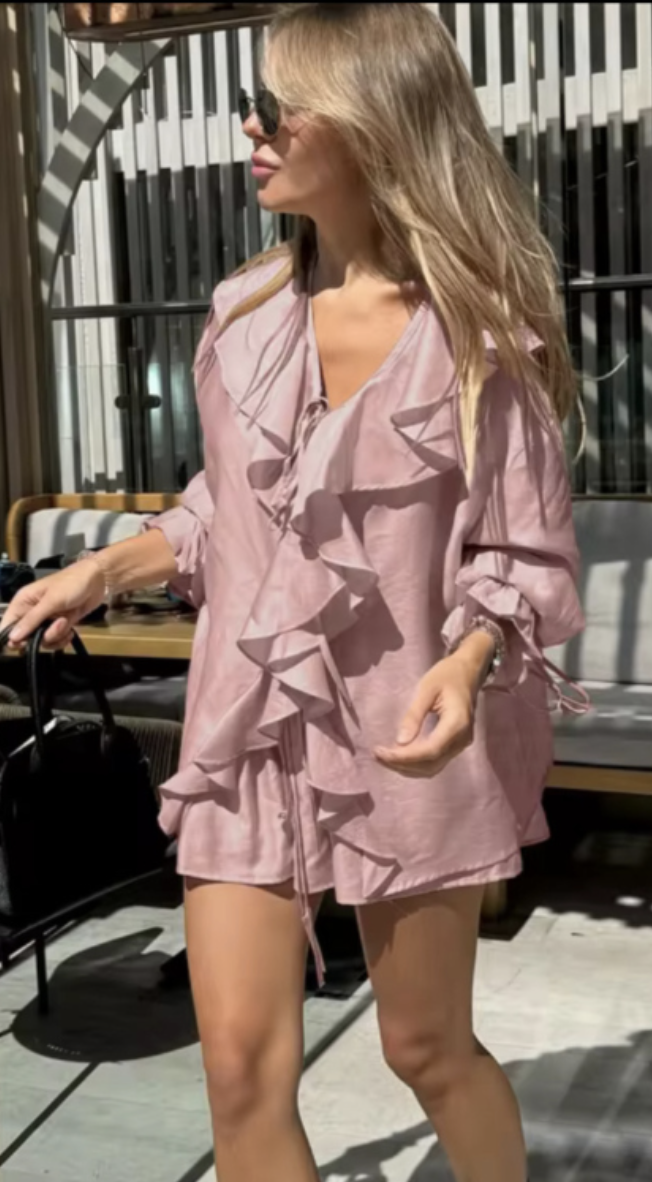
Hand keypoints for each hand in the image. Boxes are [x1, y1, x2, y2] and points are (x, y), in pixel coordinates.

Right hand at [0, 559, 105, 651]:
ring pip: (42, 640)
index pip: (7, 625)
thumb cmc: (71, 584)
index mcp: (23, 602)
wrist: (98, 581)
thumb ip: (31, 620)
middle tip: (55, 626)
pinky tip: (71, 630)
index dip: (14, 637)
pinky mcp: (60, 625)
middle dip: (41, 636)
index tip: (24, 643)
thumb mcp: (50, 601)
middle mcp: (32, 612)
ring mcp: (46, 620)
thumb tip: (12, 637)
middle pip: (26, 637)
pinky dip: (63, 638)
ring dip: (55, 636)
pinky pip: (55, 640)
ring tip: (65, 622)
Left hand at [374, 647, 488, 778]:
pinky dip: (416, 763)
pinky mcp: (455, 745)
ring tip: (384, 757)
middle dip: (402, 765)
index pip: (429, 751)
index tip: (380, 753)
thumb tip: (400, 742)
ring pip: (433, 767)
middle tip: (377, 755)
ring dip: (407, 767)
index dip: (404, 757)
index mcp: (457, 724)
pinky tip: (399, 756)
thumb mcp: (426, 688)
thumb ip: (414, 715)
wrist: (468, 671)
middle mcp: (462, 740)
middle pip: (430, 764)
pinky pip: (435, 761)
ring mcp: (461, 744)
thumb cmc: (446, 675)